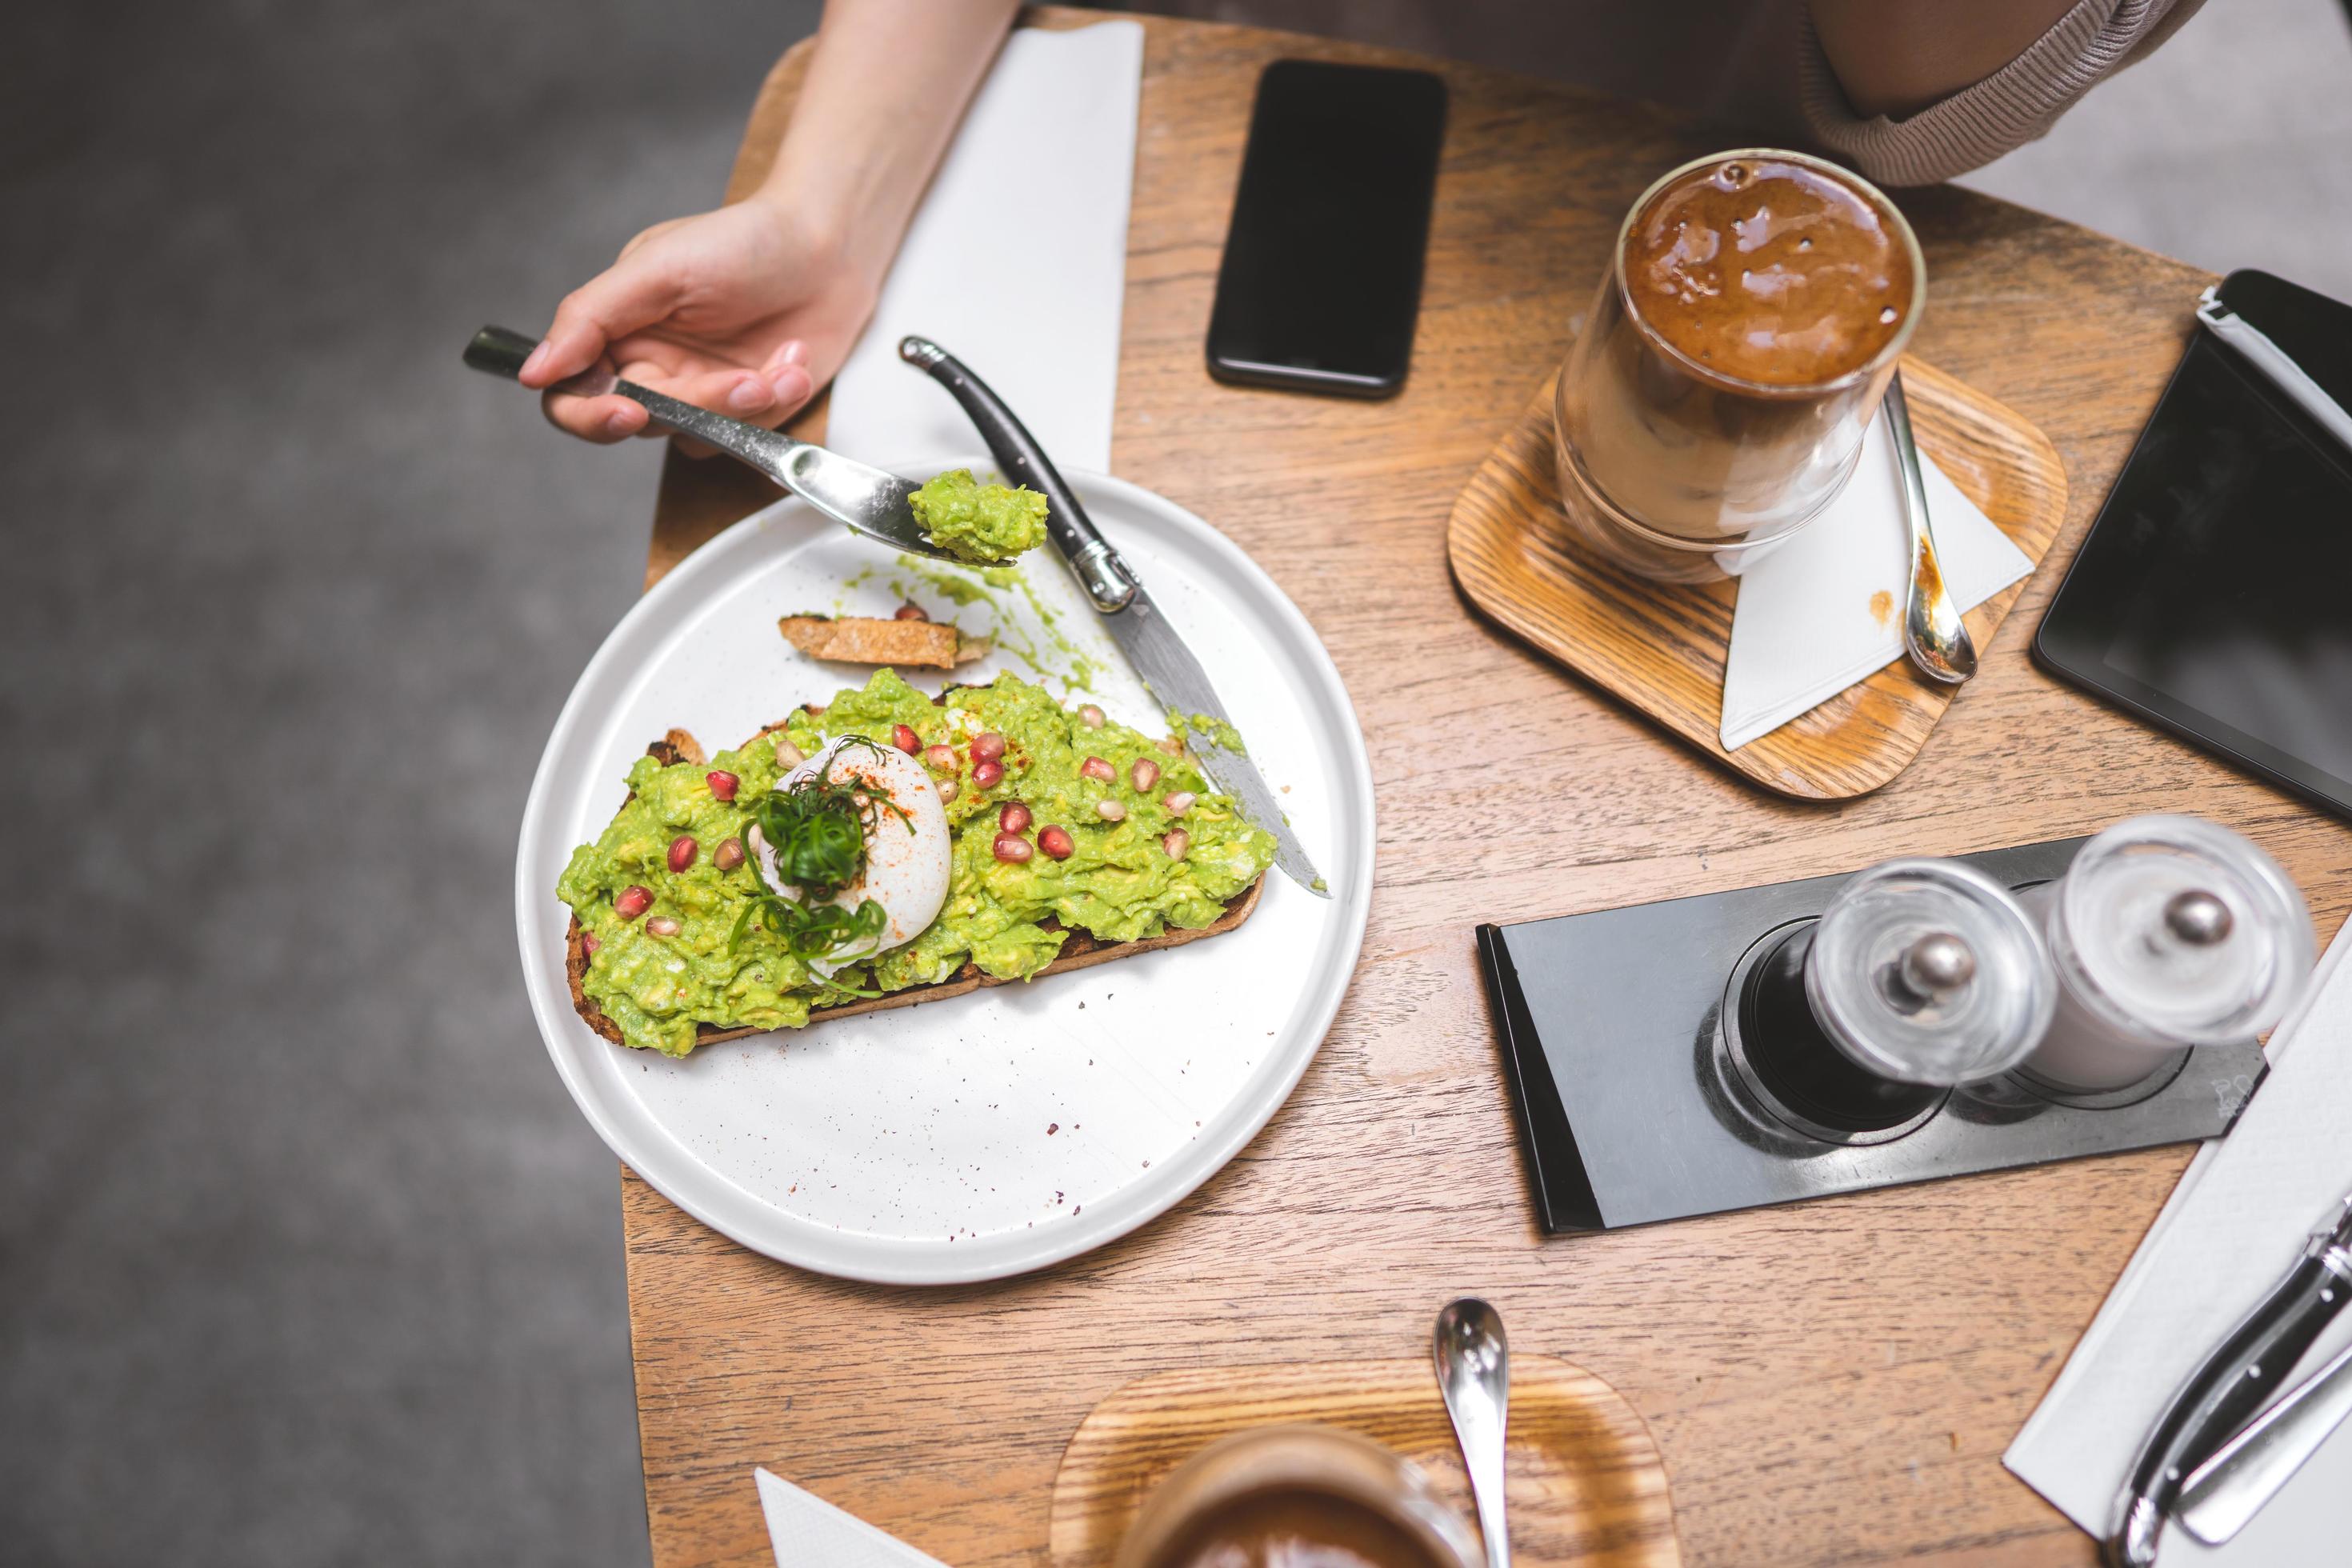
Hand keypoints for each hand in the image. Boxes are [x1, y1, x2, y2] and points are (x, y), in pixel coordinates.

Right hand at [517, 193, 879, 445]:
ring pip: (698, 438)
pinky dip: (776, 400)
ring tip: (780, 362)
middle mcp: (653, 370)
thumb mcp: (656, 266)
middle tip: (745, 380)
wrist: (827, 247)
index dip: (590, 416)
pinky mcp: (748, 410)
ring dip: (744, 406)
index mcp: (616, 332)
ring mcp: (702, 394)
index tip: (629, 411)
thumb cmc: (742, 242)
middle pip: (646, 423)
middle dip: (700, 405)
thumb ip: (590, 317)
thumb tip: (534, 370)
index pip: (572, 396)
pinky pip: (746, 436)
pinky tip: (793, 359)